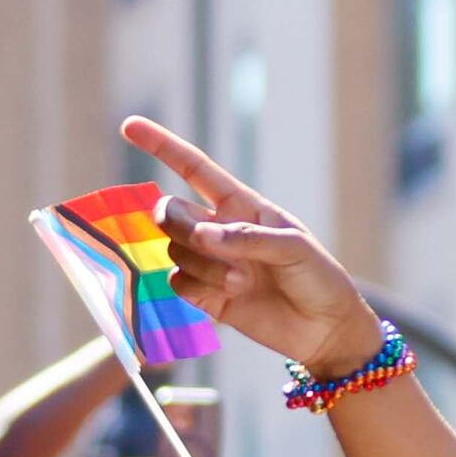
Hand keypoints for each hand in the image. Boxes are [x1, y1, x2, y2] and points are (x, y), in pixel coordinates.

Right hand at [118, 118, 389, 375]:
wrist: (325, 330)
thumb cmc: (318, 278)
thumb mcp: (293, 248)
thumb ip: (248, 238)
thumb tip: (204, 236)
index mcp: (241, 204)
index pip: (193, 168)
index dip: (162, 146)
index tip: (130, 126)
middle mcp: (219, 229)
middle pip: (171, 212)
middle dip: (180, 226)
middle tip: (208, 243)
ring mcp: (210, 263)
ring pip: (175, 251)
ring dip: (205, 266)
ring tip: (245, 282)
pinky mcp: (206, 296)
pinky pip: (178, 283)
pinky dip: (198, 288)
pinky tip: (229, 296)